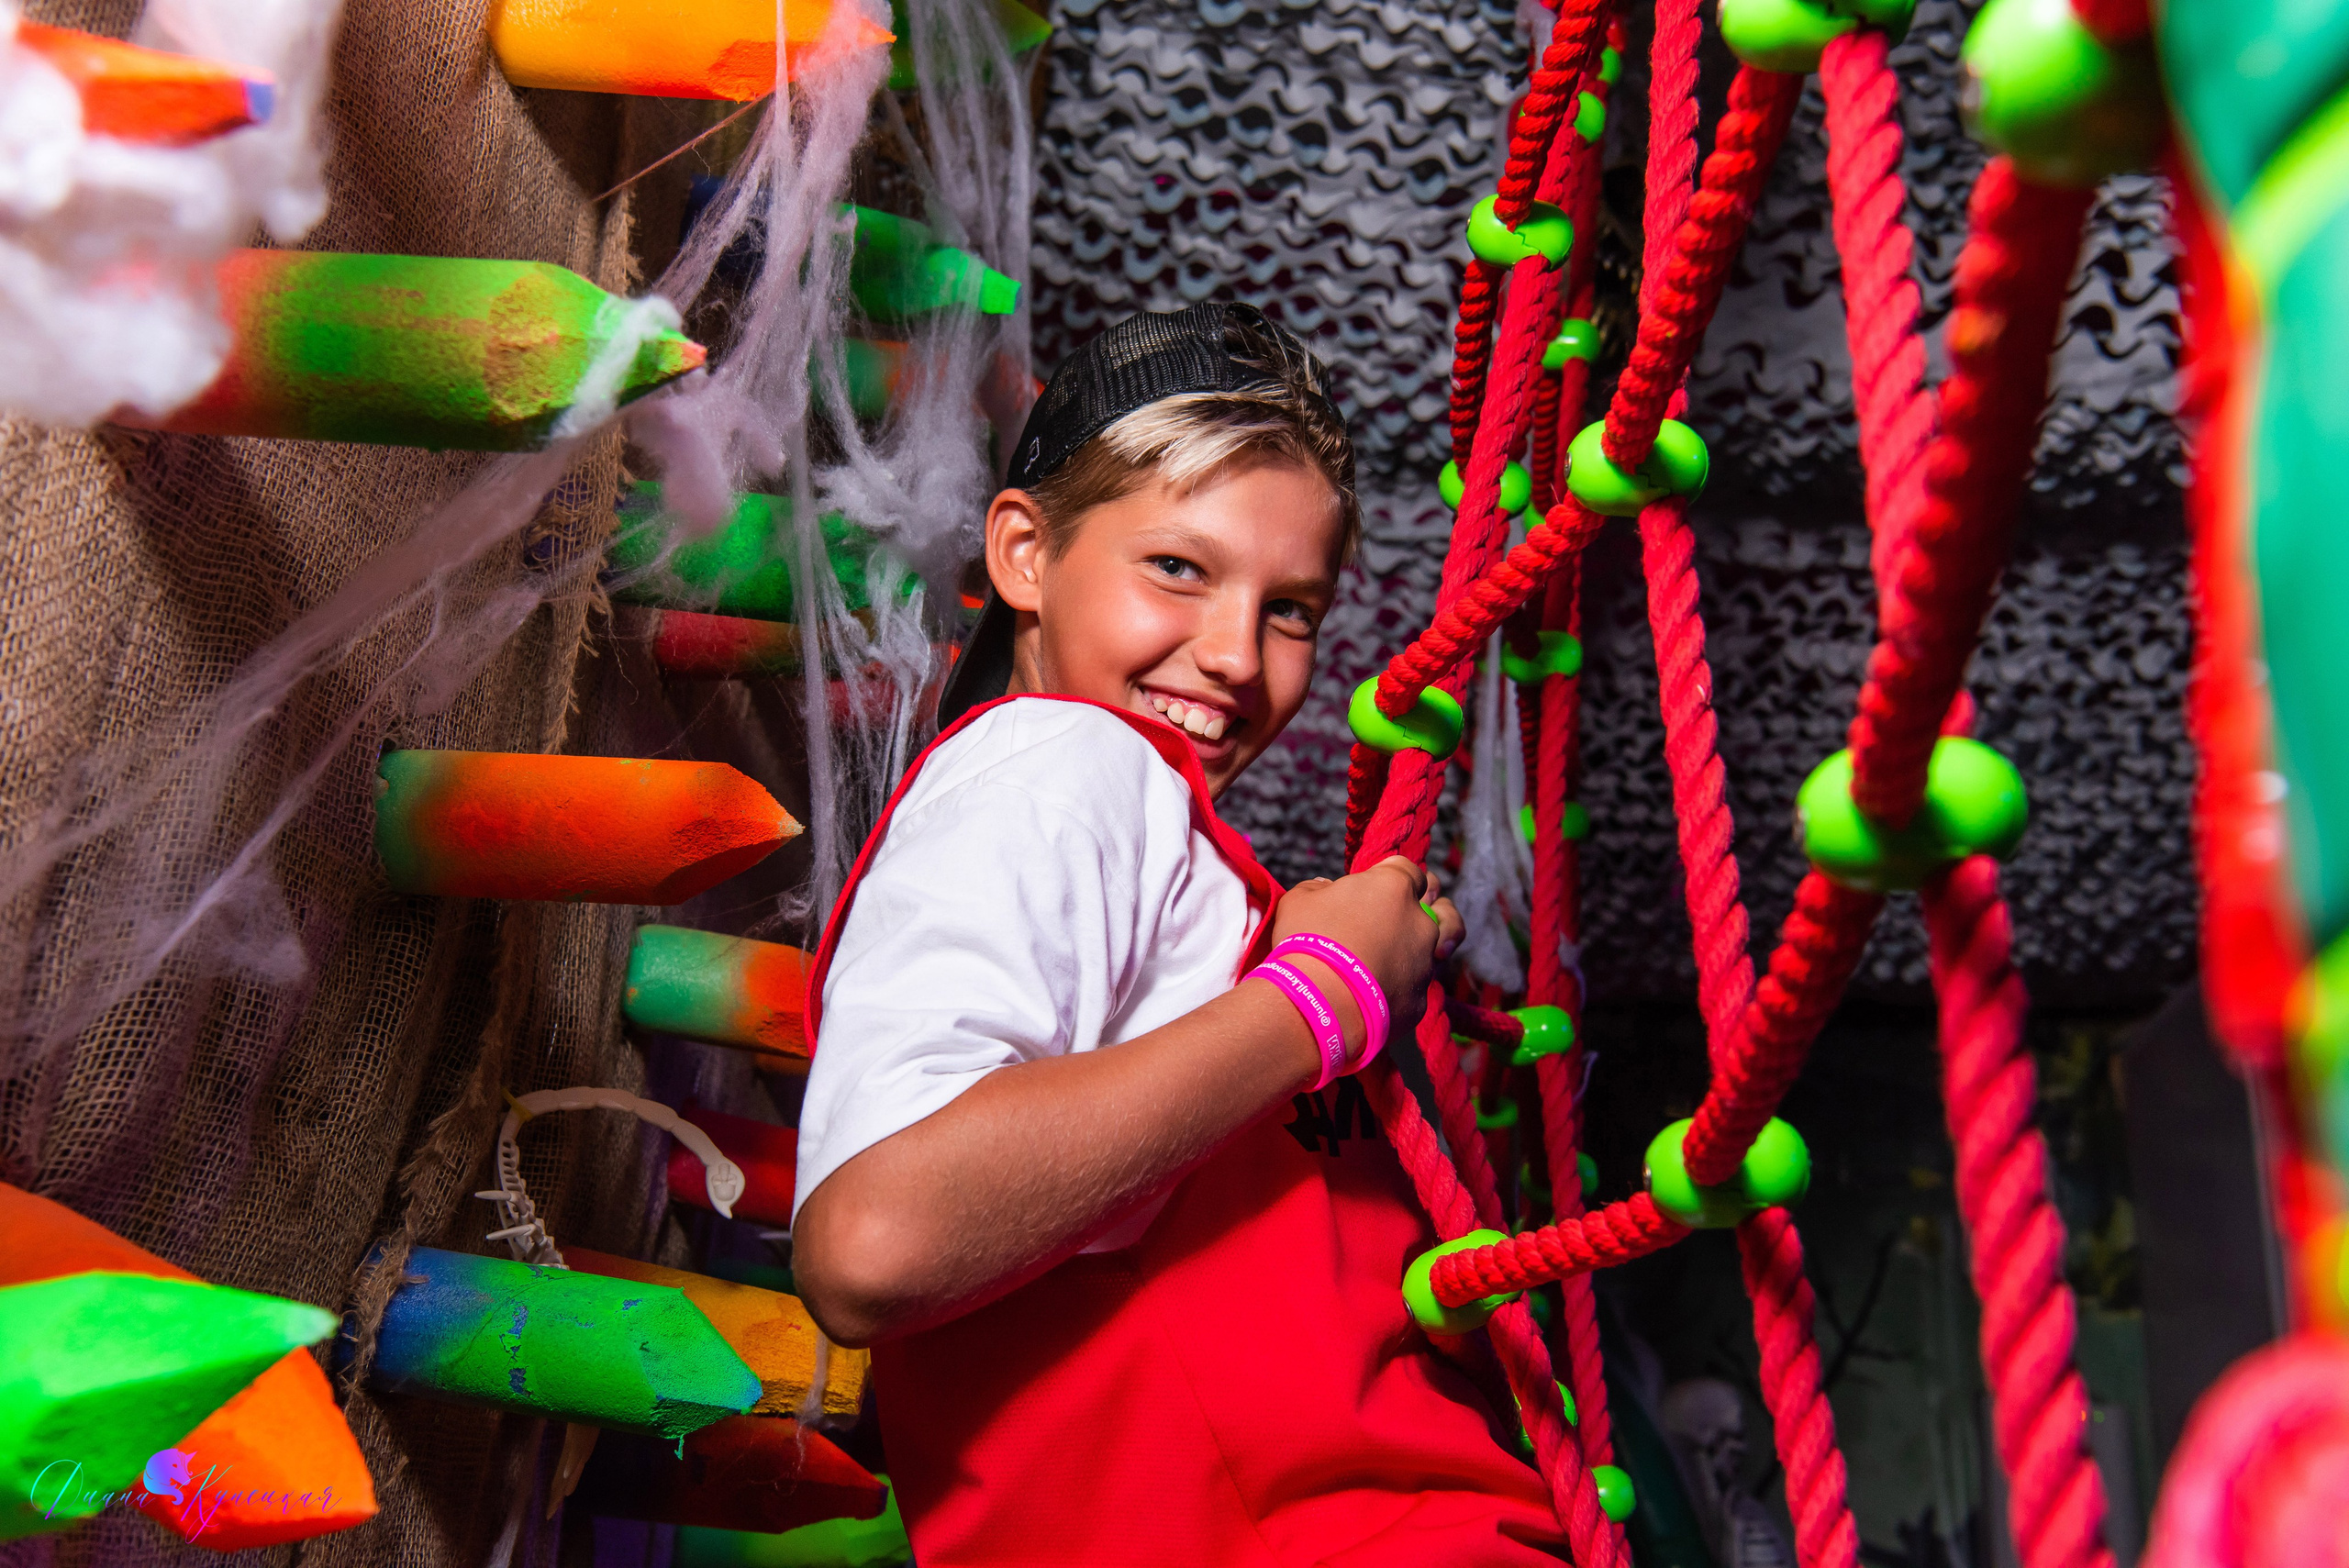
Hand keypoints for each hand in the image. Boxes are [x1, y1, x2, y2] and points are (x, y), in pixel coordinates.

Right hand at [1270, 857, 1462, 1034]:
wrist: (1317, 1003)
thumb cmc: (1307, 941)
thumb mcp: (1300, 900)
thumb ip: (1320, 889)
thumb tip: (1326, 890)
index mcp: (1394, 887)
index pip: (1407, 870)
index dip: (1390, 879)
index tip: (1371, 891)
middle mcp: (1420, 922)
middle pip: (1429, 911)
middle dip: (1408, 918)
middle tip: (1382, 928)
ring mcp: (1424, 964)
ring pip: (1422, 954)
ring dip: (1402, 957)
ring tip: (1369, 970)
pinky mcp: (1420, 1001)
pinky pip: (1410, 990)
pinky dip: (1393, 992)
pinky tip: (1367, 999)